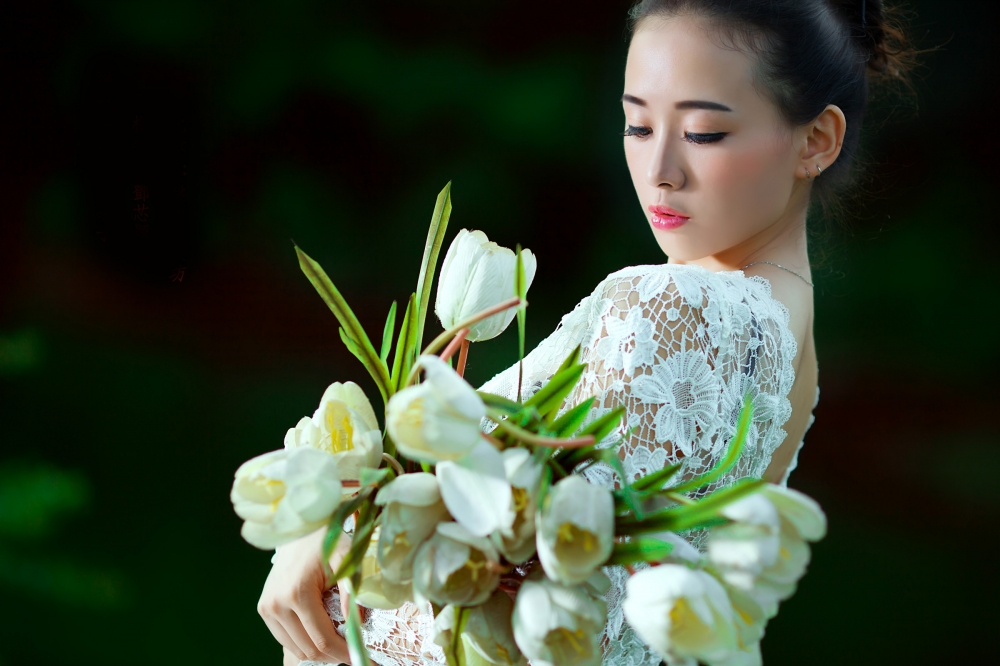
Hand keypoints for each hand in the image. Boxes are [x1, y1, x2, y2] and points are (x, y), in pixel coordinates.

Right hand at [259, 526, 349, 664]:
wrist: (300, 530)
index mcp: (297, 593)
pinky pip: (285, 639)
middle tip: (352, 652)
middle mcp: (276, 604)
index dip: (343, 653)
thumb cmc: (326, 543)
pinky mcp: (264, 609)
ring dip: (318, 651)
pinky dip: (304, 643)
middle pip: (307, 649)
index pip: (322, 639)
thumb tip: (358, 624)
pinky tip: (321, 635)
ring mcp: (267, 608)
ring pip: (295, 648)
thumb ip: (351, 591)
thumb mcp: (345, 561)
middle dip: (333, 656)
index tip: (361, 658)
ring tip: (338, 644)